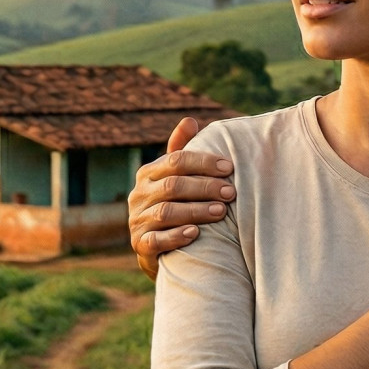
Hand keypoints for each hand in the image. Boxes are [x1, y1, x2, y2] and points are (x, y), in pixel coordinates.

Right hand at [129, 117, 235, 280]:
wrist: (157, 248)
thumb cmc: (173, 204)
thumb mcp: (174, 177)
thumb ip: (180, 151)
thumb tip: (189, 120)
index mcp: (148, 173)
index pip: (175, 160)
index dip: (203, 162)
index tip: (229, 167)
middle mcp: (139, 195)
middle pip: (173, 186)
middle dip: (205, 187)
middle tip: (231, 192)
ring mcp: (137, 220)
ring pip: (166, 212)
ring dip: (196, 211)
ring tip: (221, 211)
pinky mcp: (140, 245)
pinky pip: (156, 240)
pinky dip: (176, 236)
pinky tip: (196, 233)